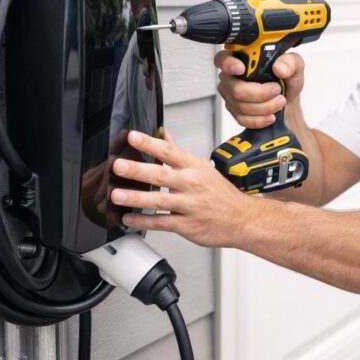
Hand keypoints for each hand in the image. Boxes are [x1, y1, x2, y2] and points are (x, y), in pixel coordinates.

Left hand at [110, 129, 252, 247]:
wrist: (242, 219)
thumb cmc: (220, 194)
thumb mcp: (202, 168)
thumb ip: (178, 153)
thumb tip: (163, 135)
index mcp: (194, 167)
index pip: (169, 152)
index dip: (149, 144)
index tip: (133, 137)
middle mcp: (192, 184)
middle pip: (162, 175)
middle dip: (138, 170)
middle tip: (119, 166)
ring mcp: (190, 205)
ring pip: (160, 201)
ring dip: (137, 197)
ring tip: (117, 195)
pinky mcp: (187, 225)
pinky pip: (162, 223)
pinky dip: (144, 221)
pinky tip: (129, 219)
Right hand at [214, 51, 304, 128]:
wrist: (286, 99)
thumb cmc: (285, 80)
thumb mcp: (295, 66)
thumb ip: (290, 62)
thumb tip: (279, 68)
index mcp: (242, 59)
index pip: (223, 58)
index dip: (229, 64)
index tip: (241, 69)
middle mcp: (232, 76)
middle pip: (235, 89)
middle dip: (260, 93)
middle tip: (276, 90)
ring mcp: (231, 94)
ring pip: (241, 106)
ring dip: (265, 107)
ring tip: (279, 101)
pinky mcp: (235, 111)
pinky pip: (242, 119)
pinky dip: (260, 119)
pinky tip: (270, 115)